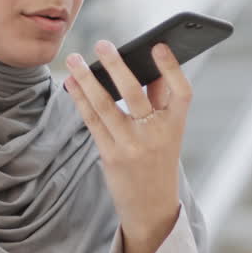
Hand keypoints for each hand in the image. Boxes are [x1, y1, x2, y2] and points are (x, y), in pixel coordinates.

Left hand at [63, 40, 192, 252]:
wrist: (152, 209)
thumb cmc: (159, 162)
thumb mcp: (168, 134)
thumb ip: (159, 102)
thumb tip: (149, 67)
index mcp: (176, 126)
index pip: (181, 92)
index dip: (171, 68)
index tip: (158, 46)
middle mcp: (155, 135)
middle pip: (134, 94)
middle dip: (117, 66)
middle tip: (102, 43)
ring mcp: (131, 146)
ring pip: (105, 105)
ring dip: (87, 79)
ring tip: (73, 59)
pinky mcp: (110, 155)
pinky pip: (92, 121)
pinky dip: (80, 99)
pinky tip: (71, 84)